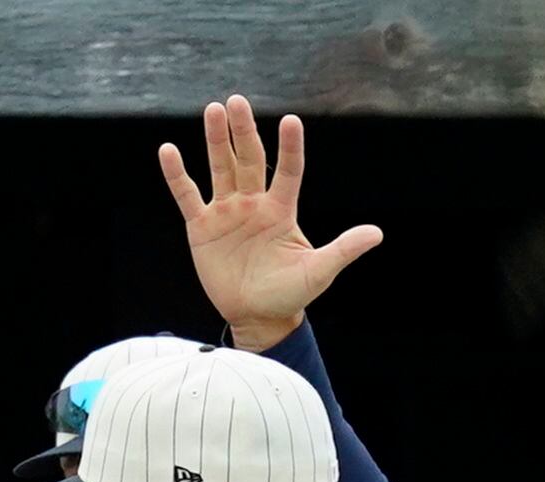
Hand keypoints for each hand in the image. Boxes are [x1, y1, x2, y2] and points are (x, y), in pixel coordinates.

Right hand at [159, 94, 381, 352]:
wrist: (256, 315)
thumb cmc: (289, 293)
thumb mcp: (318, 271)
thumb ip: (343, 250)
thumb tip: (376, 234)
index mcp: (281, 209)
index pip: (288, 171)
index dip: (289, 148)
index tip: (290, 121)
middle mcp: (254, 203)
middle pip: (249, 159)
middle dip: (243, 131)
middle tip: (237, 101)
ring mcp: (227, 212)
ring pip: (220, 168)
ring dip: (215, 141)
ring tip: (213, 111)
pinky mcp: (202, 226)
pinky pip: (187, 195)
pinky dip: (177, 175)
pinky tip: (168, 150)